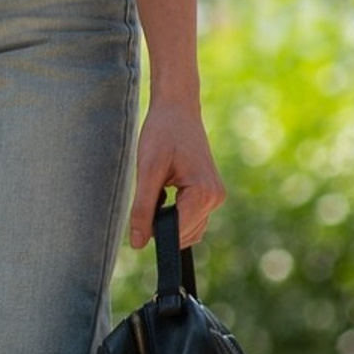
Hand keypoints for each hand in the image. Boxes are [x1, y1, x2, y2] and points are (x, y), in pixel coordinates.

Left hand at [129, 99, 225, 249]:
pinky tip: (165, 192)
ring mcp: (215, 197)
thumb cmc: (162, 133)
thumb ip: (143, 209)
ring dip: (169, 220)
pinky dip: (175, 214)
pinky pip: (191, 218)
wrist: (177, 110)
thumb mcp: (147, 172)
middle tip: (149, 194)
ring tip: (158, 190)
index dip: (155, 230)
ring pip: (188, 230)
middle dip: (162, 225)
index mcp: (204, 193)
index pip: (178, 233)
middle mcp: (216, 198)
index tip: (141, 216)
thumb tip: (137, 243)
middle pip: (184, 235)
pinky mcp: (210, 194)